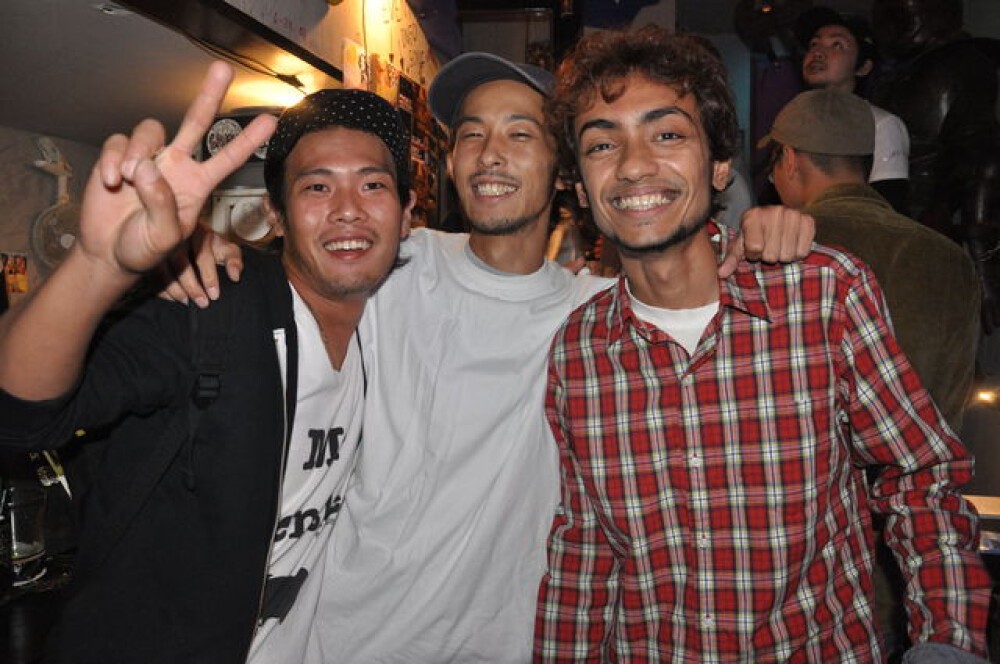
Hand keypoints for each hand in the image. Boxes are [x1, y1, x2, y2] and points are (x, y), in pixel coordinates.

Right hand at [78, 61, 275, 281]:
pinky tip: (112, 183)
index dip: (249, 140)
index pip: (228, 158)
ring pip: (150, 130)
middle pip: (196, 121)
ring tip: (129, 181)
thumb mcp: (164, 238)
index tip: (273, 121)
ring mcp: (148, 158)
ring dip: (138, 152)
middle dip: (210, 94)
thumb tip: (149, 167)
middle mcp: (176, 165)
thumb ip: (163, 206)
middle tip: (225, 69)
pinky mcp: (119, 156)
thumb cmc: (143, 248)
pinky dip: (114, 160)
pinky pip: (118, 142)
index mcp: (197, 185)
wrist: (109, 254)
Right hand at [157, 227, 244, 306]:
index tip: (215, 295)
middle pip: (181, 263)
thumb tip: (235, 276)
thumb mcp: (224, 248)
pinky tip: (170, 298)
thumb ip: (233, 258)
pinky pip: (151, 273)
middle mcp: (176, 235)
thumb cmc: (209, 246)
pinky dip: (160, 288)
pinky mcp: (148, 255)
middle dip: (192, 286)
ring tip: (186, 302)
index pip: (203, 255)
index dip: (210, 277)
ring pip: (163, 269)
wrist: (187, 238)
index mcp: (198, 231)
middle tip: (202, 303)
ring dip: (175, 289)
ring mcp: (159, 244)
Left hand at [719, 206, 814, 277]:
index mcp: (753, 216)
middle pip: (772, 255)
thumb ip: (731, 258)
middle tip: (769, 246)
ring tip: (780, 245)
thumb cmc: (755, 234)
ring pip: (788, 255)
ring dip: (783, 255)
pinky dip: (797, 253)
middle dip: (769, 256)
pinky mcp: (808, 221)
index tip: (754, 248)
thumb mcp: (741, 244)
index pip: (755, 249)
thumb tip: (721, 274)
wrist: (778, 217)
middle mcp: (774, 212)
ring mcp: (792, 215)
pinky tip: (792, 243)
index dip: (754, 255)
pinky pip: (803, 251)